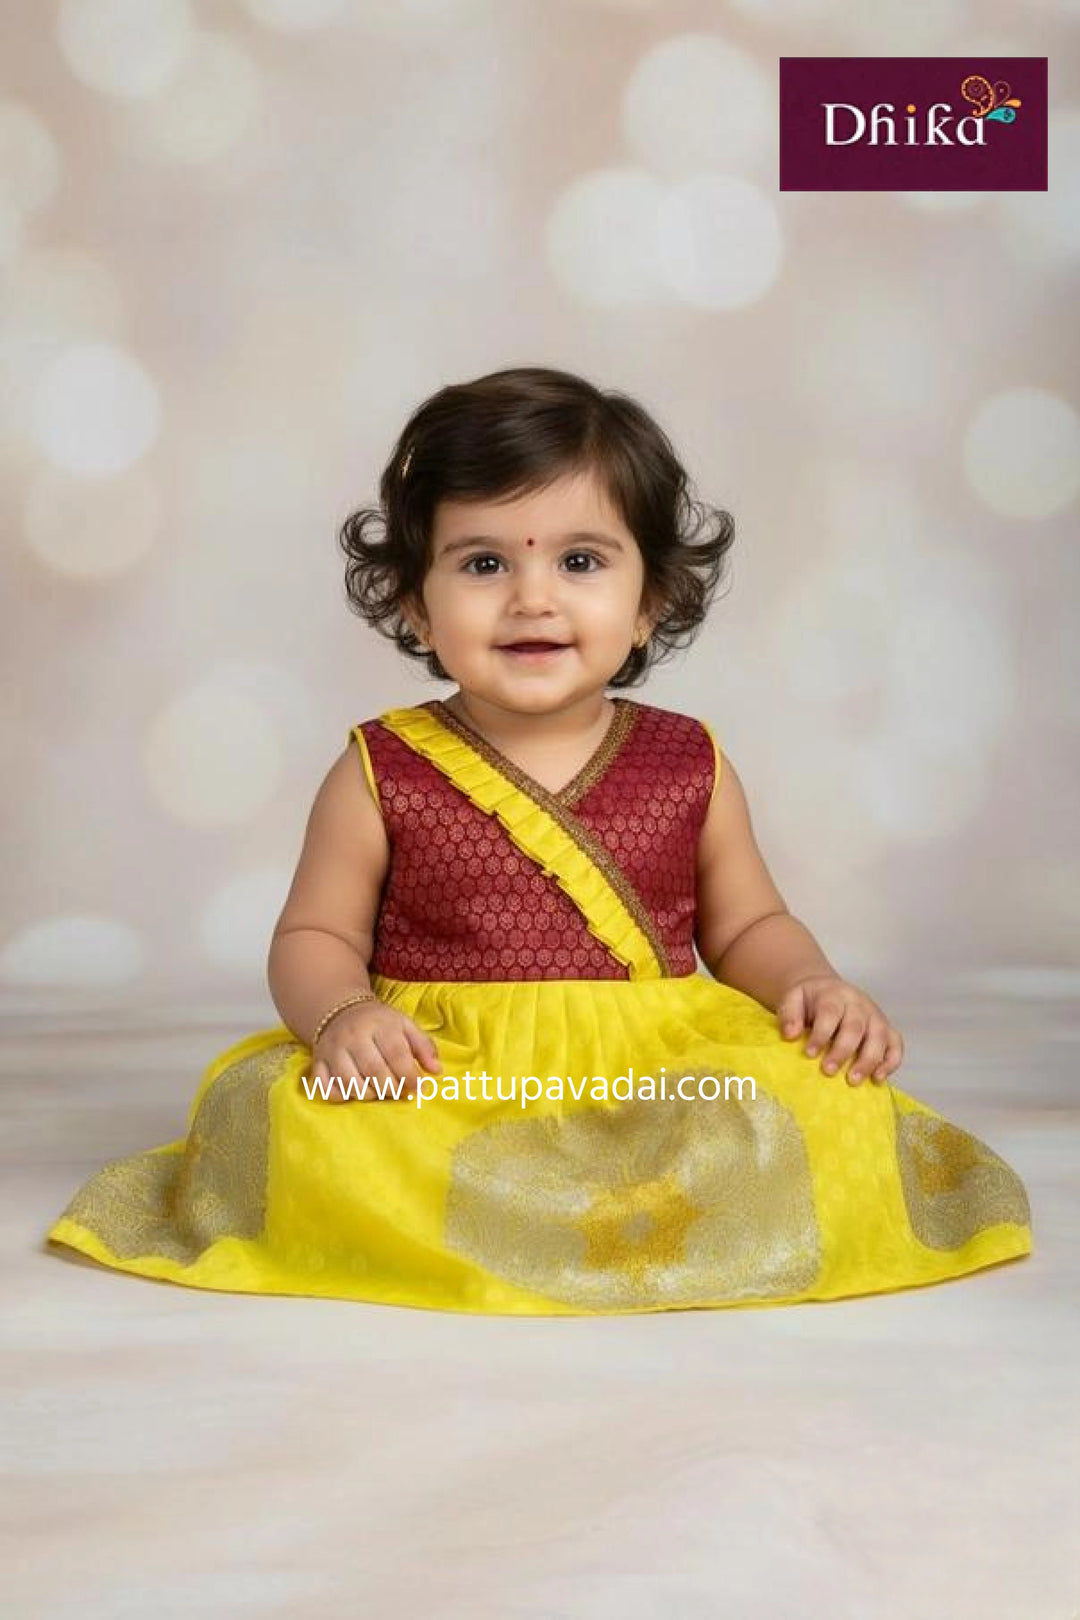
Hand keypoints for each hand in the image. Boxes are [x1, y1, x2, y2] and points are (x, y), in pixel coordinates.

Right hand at [303, 1000, 441, 1103]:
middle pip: (374, 1071)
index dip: (409, 1076)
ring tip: (378, 1091)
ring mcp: (333, 1050)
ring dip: (368, 1094)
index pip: (396, 1054)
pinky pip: (325, 1087)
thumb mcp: (405, 1025)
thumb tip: (437, 1071)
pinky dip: (340, 1095)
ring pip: (349, 1082)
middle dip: (391, 1088)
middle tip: (399, 1092)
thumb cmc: (379, 1023)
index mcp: (379, 1024)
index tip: (419, 1088)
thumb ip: (424, 1046)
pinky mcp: (318, 1062)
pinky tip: (352, 1091)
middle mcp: (353, 1036)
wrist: (340, 1010)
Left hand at [776, 974, 902, 1085]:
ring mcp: (875, 1016)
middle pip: (855, 1027)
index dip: (821, 1034)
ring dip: (868, 1060)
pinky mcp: (886, 1029)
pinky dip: (891, 1062)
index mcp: (834, 995)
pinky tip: (877, 1078)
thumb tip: (790, 1035)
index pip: (830, 1012)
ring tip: (853, 1081)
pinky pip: (896, 1044)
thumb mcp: (792, 999)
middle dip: (842, 1051)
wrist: (826, 989)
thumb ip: (789, 1014)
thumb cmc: (809, 1000)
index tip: (809, 1054)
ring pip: (879, 1037)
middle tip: (828, 1071)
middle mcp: (859, 1004)